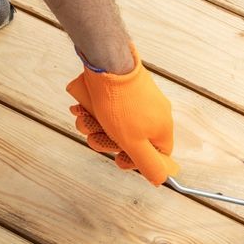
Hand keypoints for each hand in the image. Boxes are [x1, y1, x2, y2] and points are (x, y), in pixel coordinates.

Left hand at [66, 44, 179, 184]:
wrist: (108, 63)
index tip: (118, 158)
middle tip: (95, 137)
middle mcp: (154, 113)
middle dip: (106, 141)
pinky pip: (109, 107)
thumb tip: (162, 180)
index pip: (157, 155)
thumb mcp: (134, 142)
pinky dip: (93, 110)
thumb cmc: (121, 103)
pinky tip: (82, 108)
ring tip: (85, 118)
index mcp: (162, 127)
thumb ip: (149, 164)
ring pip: (115, 124)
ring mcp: (138, 100)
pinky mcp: (123, 89)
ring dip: (95, 126)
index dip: (135, 160)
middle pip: (131, 140)